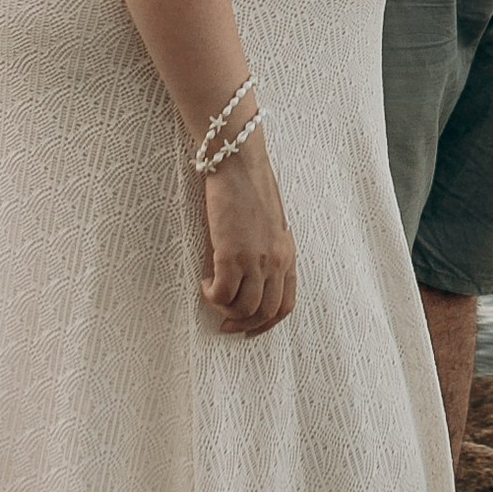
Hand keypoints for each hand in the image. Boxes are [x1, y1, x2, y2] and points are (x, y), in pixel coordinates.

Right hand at [200, 149, 296, 336]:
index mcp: (288, 255)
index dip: (266, 324)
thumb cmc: (249, 188)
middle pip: (266, 312)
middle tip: (224, 324)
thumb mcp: (265, 226)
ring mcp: (256, 260)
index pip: (285, 305)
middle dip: (243, 324)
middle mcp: (277, 262)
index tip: (247, 328)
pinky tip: (205, 281)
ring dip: (225, 310)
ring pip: (244, 308)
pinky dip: (211, 295)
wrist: (239, 163)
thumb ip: (261, 253)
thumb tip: (243, 280)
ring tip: (212, 294)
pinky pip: (222, 294)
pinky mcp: (232, 254)